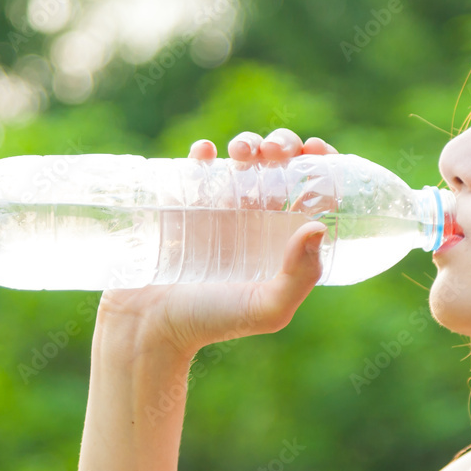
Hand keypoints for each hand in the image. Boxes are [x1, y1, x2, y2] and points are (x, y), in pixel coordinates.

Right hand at [96, 129, 339, 361]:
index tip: (317, 150)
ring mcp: (218, 208)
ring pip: (242, 158)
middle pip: (281, 165)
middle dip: (284, 144)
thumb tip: (318, 227)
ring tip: (243, 153)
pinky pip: (196, 165)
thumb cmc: (211, 323)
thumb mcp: (267, 309)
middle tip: (277, 151)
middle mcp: (256, 219)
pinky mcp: (180, 202)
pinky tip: (206, 152)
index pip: (314, 192)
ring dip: (249, 143)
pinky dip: (203, 151)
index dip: (323, 164)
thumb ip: (300, 278)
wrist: (147, 327)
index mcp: (284, 240)